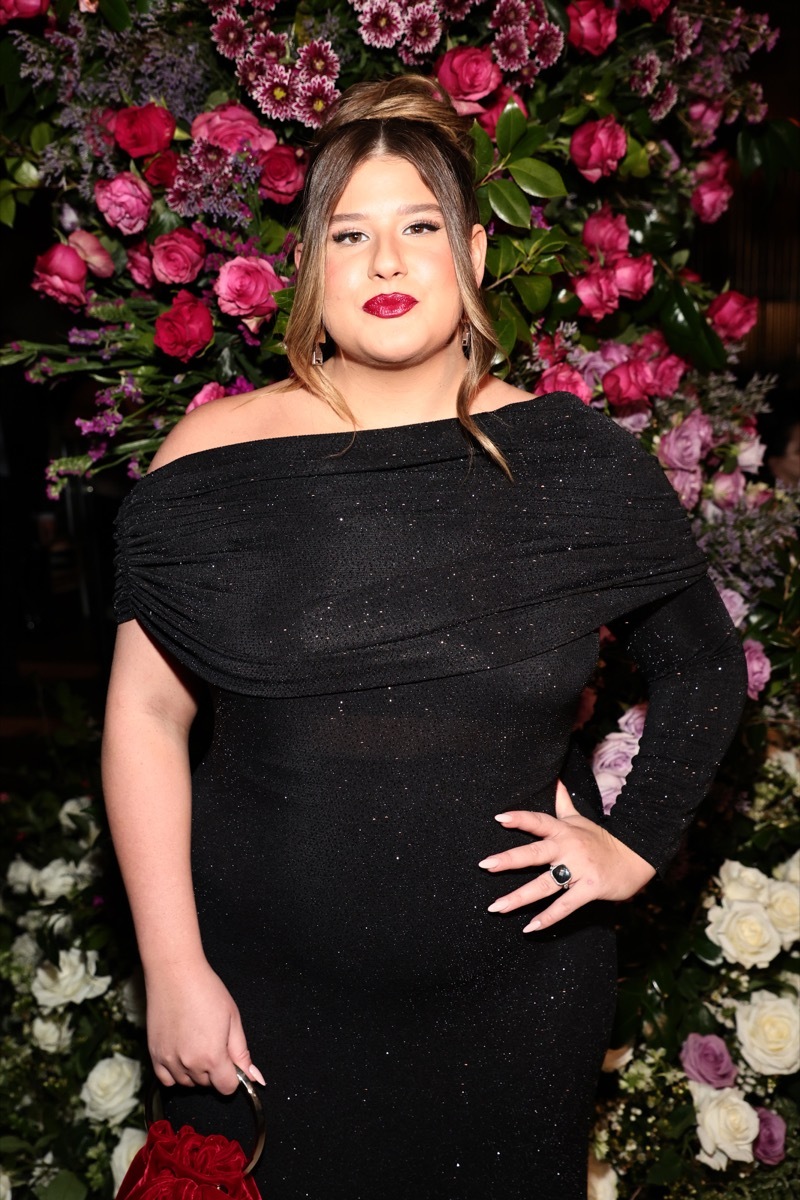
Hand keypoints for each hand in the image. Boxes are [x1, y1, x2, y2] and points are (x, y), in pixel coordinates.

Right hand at [145, 957, 264, 1092]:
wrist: (174, 974)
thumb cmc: (206, 991)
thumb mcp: (233, 1019)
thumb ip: (242, 1053)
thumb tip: (255, 1078)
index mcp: (213, 1057)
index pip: (227, 1087)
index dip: (233, 1076)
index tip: (230, 1060)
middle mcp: (190, 1065)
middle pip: (208, 1084)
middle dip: (215, 1070)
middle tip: (213, 1041)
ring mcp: (169, 1061)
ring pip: (187, 1083)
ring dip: (195, 1072)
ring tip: (197, 1042)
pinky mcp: (154, 1055)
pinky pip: (166, 1080)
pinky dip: (175, 1073)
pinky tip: (181, 1054)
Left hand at [478, 780, 655, 931]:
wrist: (636, 856)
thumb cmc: (601, 839)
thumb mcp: (580, 819)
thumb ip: (563, 802)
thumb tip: (555, 779)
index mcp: (563, 831)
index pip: (538, 822)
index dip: (519, 818)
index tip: (498, 818)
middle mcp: (568, 848)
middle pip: (534, 853)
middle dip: (509, 859)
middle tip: (485, 865)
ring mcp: (579, 870)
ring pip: (544, 884)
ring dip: (519, 897)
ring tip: (496, 907)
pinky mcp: (589, 889)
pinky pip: (565, 906)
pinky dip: (547, 917)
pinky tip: (529, 927)